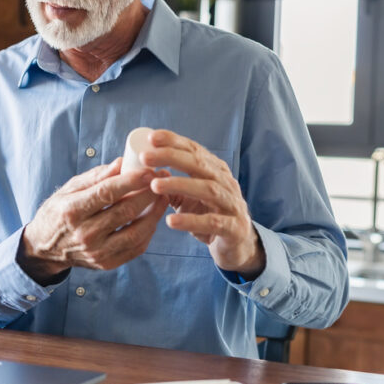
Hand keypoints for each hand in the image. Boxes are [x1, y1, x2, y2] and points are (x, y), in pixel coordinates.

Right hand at [19, 158, 168, 280]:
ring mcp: (97, 252)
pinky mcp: (107, 263)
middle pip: (126, 211)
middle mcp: (85, 234)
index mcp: (72, 211)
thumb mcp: (70, 189)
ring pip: (136, 232)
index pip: (107, 193)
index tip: (149, 170)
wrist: (45, 249)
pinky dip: (149, 231)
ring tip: (162, 196)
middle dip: (148, 193)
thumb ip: (97, 176)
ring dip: (154, 212)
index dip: (131, 181)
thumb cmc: (59, 212)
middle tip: (162, 178)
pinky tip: (153, 216)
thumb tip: (123, 163)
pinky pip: (136, 248)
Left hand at [141, 130, 265, 278]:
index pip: (195, 150)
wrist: (238, 245)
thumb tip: (145, 173)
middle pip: (199, 164)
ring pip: (207, 189)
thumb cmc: (210, 216)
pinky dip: (191, 221)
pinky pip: (213, 222)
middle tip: (146, 157)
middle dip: (172, 157)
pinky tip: (171, 221)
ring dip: (180, 185)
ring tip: (154, 185)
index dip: (174, 142)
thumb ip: (172, 186)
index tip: (151, 137)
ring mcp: (232, 205)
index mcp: (216, 171)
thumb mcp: (189, 197)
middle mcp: (226, 183)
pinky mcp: (234, 228)